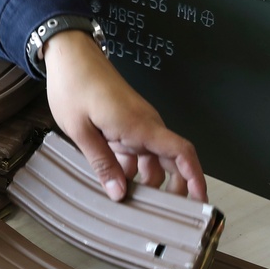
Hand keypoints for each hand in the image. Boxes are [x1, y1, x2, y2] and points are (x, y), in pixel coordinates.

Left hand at [43, 30, 206, 201]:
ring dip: (144, 179)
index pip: (182, 152)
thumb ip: (101, 162)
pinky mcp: (125, 121)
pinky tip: (113, 179)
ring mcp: (136, 123)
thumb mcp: (80, 129)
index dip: (196, 178)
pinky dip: (130, 165)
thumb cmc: (73, 84)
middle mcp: (145, 124)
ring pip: (151, 158)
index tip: (200, 201)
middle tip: (157, 214)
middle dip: (170, 188)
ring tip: (130, 203)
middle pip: (171, 161)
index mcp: (139, 125)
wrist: (69, 54)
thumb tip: (118, 193)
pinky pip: (136, 149)